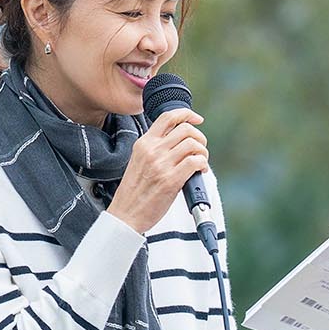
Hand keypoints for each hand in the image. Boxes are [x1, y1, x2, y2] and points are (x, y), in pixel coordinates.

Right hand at [109, 108, 208, 233]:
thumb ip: (155, 148)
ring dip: (203, 152)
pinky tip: (200, 172)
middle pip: (186, 129)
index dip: (187, 114)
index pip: (168, 117)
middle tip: (200, 150)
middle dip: (199, 138)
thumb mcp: (138, 161)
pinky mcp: (171, 180)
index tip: (197, 119)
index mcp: (143, 143)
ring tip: (200, 163)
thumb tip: (180, 141)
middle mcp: (152, 150)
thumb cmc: (134, 192)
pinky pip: (195, 161)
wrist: (125, 214)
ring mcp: (161, 164)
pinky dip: (203, 164)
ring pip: (193, 144)